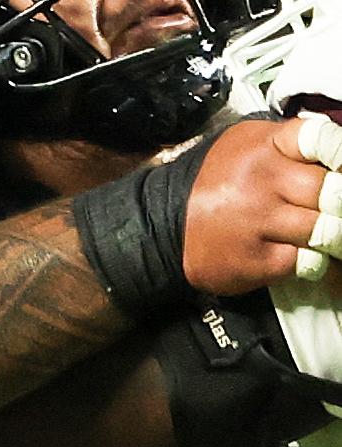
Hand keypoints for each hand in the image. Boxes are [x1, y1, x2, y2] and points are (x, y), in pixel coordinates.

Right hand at [176, 114, 341, 299]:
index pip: (323, 139)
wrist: (165, 229)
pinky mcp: (256, 260)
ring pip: (327, 230)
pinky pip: (307, 262)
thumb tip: (338, 155)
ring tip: (329, 236)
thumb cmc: (217, 184)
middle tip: (336, 210)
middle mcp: (264, 183)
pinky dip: (316, 263)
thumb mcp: (247, 145)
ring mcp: (259, 223)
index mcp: (266, 148)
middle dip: (341, 204)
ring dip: (334, 236)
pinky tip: (309, 258)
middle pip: (334, 191)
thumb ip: (291, 145)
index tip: (341, 168)